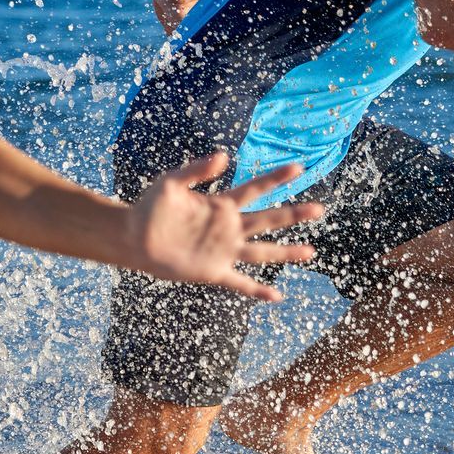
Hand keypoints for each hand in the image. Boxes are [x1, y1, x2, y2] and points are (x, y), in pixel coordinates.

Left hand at [122, 153, 321, 300]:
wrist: (133, 238)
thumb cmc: (149, 208)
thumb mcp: (171, 183)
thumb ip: (196, 170)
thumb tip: (223, 156)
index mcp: (220, 205)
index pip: (254, 189)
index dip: (275, 178)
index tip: (298, 167)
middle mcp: (227, 227)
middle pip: (267, 220)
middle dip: (293, 214)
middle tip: (319, 209)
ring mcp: (223, 250)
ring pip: (262, 252)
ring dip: (286, 252)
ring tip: (310, 252)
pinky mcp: (213, 270)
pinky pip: (240, 282)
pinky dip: (257, 291)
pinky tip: (276, 297)